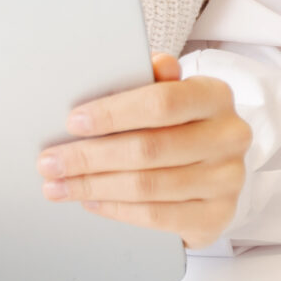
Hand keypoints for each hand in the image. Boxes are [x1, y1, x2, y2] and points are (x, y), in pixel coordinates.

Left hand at [38, 53, 248, 248]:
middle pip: (149, 148)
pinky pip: (157, 216)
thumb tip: (152, 63)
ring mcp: (227, 179)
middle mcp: (230, 136)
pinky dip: (117, 210)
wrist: (215, 171)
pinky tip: (91, 201)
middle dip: (90, 157)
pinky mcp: (218, 215)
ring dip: (94, 186)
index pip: (162, 101)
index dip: (113, 113)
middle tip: (50, 162)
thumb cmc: (181, 127)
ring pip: (148, 186)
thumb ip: (153, 81)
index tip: (73, 122)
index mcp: (216, 96)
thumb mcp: (170, 96)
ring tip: (59, 186)